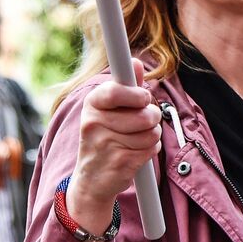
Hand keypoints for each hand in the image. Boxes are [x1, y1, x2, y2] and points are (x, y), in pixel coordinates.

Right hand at [67, 59, 161, 241]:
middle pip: (144, 114)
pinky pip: (151, 148)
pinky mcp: (120, 163)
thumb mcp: (107, 109)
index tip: (143, 98)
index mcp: (92, 104)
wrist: (90, 179)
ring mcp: (106, 144)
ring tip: (136, 138)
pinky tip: (135, 152)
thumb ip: (125, 86)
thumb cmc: (103, 137)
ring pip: (152, 131)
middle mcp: (94, 123)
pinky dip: (150, 150)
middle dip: (152, 117)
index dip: (137, 94)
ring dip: (152, 135)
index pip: (116, 91)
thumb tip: (135, 62)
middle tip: (143, 121)